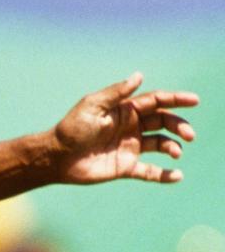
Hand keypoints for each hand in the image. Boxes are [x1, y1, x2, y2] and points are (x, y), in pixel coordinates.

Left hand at [52, 73, 197, 184]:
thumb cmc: (72, 128)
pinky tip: (177, 176)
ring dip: (172, 147)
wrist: (57, 157)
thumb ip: (117, 93)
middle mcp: (131, 127)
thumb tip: (140, 76)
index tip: (194, 100)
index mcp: (126, 110)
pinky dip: (163, 175)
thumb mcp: (93, 105)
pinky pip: (149, 172)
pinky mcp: (124, 167)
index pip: (157, 101)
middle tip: (188, 134)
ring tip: (176, 152)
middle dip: (178, 126)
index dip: (176, 100)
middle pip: (163, 122)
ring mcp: (129, 147)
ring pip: (160, 145)